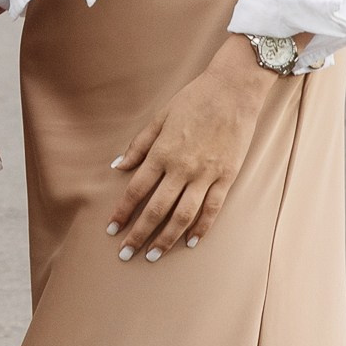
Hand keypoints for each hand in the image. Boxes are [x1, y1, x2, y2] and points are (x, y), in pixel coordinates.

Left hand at [105, 41, 273, 260]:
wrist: (233, 90)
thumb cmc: (194, 99)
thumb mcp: (160, 117)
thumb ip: (138, 145)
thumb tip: (117, 166)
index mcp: (162, 152)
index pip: (136, 190)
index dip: (122, 212)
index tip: (112, 229)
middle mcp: (182, 167)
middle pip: (156, 209)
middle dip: (139, 234)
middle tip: (126, 254)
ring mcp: (206, 174)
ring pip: (183, 215)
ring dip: (166, 239)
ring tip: (153, 255)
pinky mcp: (227, 176)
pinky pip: (212, 209)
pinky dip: (201, 228)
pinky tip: (190, 243)